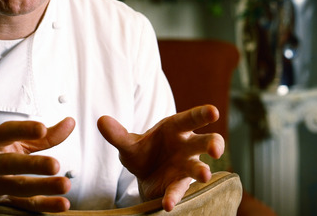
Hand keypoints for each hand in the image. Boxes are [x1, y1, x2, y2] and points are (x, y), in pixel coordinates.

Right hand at [0, 117, 75, 212]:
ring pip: (17, 187)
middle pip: (10, 164)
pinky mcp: (0, 203)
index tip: (42, 128)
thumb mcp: (11, 142)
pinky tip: (62, 203)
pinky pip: (24, 206)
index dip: (23, 130)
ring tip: (65, 184)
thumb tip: (70, 123)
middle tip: (55, 165)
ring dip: (42, 187)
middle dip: (32, 165)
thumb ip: (42, 136)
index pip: (6, 132)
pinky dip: (45, 205)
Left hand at [97, 105, 223, 211]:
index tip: (214, 112)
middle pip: (205, 142)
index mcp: (176, 128)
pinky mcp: (179, 184)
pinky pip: (178, 190)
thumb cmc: (143, 151)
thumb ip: (117, 134)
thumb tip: (101, 121)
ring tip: (204, 175)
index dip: (203, 114)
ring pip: (199, 167)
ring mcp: (186, 166)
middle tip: (215, 148)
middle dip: (214, 144)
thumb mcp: (128, 144)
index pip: (191, 118)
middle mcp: (187, 146)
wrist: (143, 175)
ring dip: (202, 171)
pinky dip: (173, 196)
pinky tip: (168, 204)